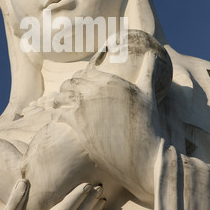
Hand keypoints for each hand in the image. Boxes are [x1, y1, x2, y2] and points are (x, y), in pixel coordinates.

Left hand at [52, 51, 162, 204]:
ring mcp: (84, 107)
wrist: (143, 154)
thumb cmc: (148, 124)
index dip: (79, 81)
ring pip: (61, 97)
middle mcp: (95, 90)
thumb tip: (153, 54)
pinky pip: (57, 114)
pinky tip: (59, 121)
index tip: (77, 88)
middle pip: (70, 84)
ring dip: (59, 102)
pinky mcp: (77, 124)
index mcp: (110, 80)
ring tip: (60, 109)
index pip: (84, 73)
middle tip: (66, 99)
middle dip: (67, 90)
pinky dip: (56, 116)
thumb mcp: (148, 93)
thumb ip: (148, 71)